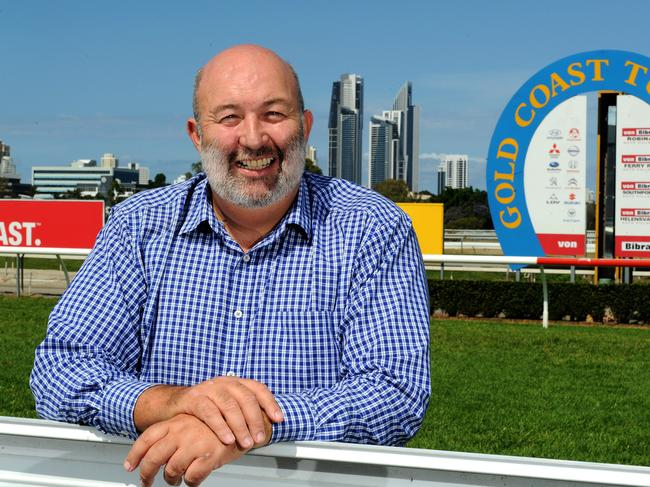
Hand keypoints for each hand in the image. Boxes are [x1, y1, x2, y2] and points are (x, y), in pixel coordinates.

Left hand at [125, 413, 263, 486]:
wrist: (245, 420)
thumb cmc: (219, 423)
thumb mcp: (192, 422)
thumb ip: (174, 433)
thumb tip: (153, 451)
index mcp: (176, 421)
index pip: (147, 438)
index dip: (135, 454)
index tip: (129, 466)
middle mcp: (182, 431)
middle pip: (154, 458)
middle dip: (147, 475)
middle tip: (147, 483)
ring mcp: (195, 443)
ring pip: (171, 471)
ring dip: (172, 479)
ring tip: (176, 480)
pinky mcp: (208, 456)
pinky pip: (191, 477)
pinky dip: (192, 481)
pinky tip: (195, 478)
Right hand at [135, 377, 281, 449]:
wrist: (175, 404)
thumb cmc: (206, 408)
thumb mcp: (227, 406)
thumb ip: (244, 412)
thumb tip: (266, 428)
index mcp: (236, 382)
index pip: (258, 388)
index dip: (270, 403)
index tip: (278, 419)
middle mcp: (224, 382)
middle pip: (245, 398)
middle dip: (255, 420)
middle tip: (260, 438)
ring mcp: (209, 389)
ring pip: (229, 405)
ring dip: (240, 426)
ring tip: (246, 443)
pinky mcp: (194, 398)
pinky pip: (209, 412)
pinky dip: (220, 426)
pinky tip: (227, 439)